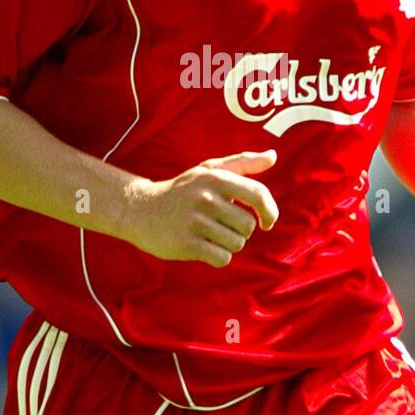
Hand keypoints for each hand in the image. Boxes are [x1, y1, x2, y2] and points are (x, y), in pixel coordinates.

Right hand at [121, 150, 278, 266]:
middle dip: (239, 230)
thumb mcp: (209, 170)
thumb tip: (273, 156)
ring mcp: (195, 221)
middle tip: (219, 224)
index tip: (267, 222)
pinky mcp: (187, 244)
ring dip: (228, 244)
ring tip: (209, 234)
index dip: (270, 211)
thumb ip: (243, 163)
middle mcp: (206, 198)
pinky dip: (218, 256)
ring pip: (236, 243)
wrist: (141, 209)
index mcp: (216, 178)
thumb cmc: (183, 190)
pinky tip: (203, 246)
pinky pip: (222, 258)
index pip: (258, 194)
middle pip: (248, 226)